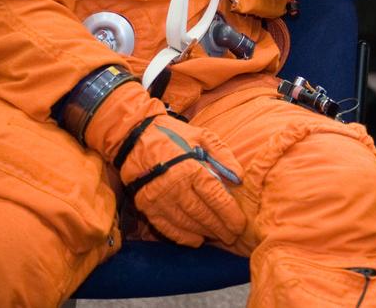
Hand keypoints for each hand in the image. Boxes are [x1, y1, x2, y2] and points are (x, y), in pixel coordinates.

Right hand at [114, 114, 246, 246]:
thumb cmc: (173, 135)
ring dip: (203, 232)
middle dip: (220, 228)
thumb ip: (223, 156)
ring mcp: (158, 198)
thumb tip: (239, 178)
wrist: (134, 137)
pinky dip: (182, 236)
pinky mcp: (145, 206)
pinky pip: (165, 227)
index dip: (230, 214)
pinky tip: (195, 240)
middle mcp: (175, 187)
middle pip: (202, 214)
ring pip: (186, 223)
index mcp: (191, 169)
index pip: (215, 198)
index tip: (240, 225)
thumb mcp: (202, 136)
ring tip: (217, 237)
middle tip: (233, 237)